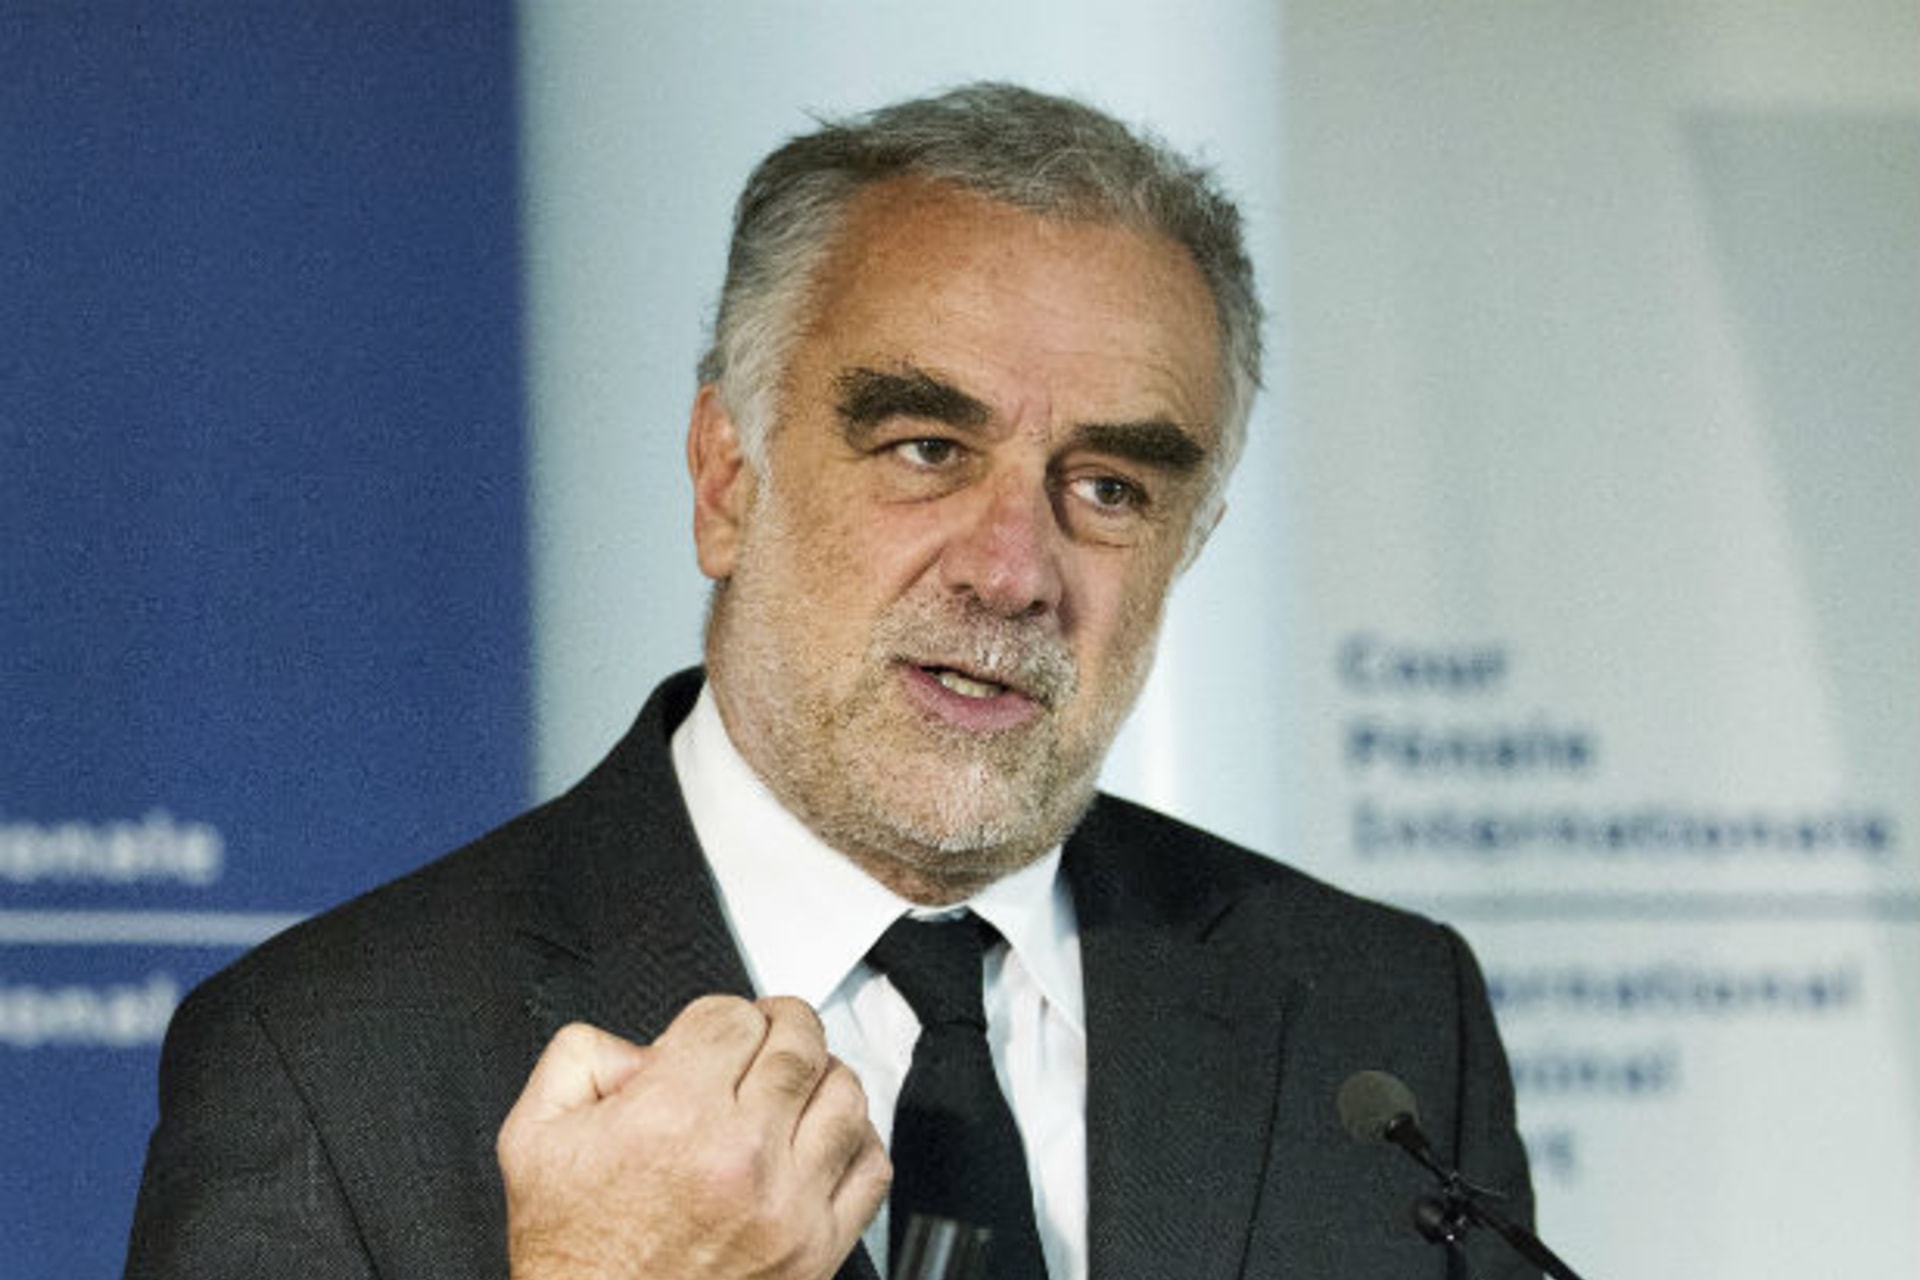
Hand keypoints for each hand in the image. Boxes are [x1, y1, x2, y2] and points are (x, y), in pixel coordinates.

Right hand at [497, 996, 890, 1279]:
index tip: (710, 1036)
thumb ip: (577, 1059)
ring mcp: (787, 1204)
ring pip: (844, 1094)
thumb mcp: (533, 1139)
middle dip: (781, 1025)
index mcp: (672, 1118)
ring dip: (823, 1073)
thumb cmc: (575, 1257)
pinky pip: (870, 1167)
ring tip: (797, 1079)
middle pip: (798, 1043)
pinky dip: (857, 1138)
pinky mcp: (817, 1248)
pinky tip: (826, 1134)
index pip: (732, 1018)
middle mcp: (739, 1156)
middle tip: (765, 1033)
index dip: (719, 1016)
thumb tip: (638, 1045)